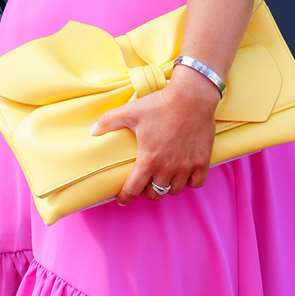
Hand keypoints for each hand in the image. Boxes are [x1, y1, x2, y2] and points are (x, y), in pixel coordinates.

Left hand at [93, 69, 217, 203]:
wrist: (191, 97)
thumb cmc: (160, 105)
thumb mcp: (130, 111)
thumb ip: (109, 122)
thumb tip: (92, 131)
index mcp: (149, 160)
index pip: (133, 189)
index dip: (125, 197)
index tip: (122, 198)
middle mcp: (168, 168)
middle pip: (155, 194)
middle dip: (146, 192)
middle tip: (144, 185)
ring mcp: (186, 166)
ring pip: (175, 191)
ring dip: (167, 187)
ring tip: (163, 179)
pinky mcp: (202, 161)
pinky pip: (196, 183)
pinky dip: (189, 182)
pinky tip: (183, 174)